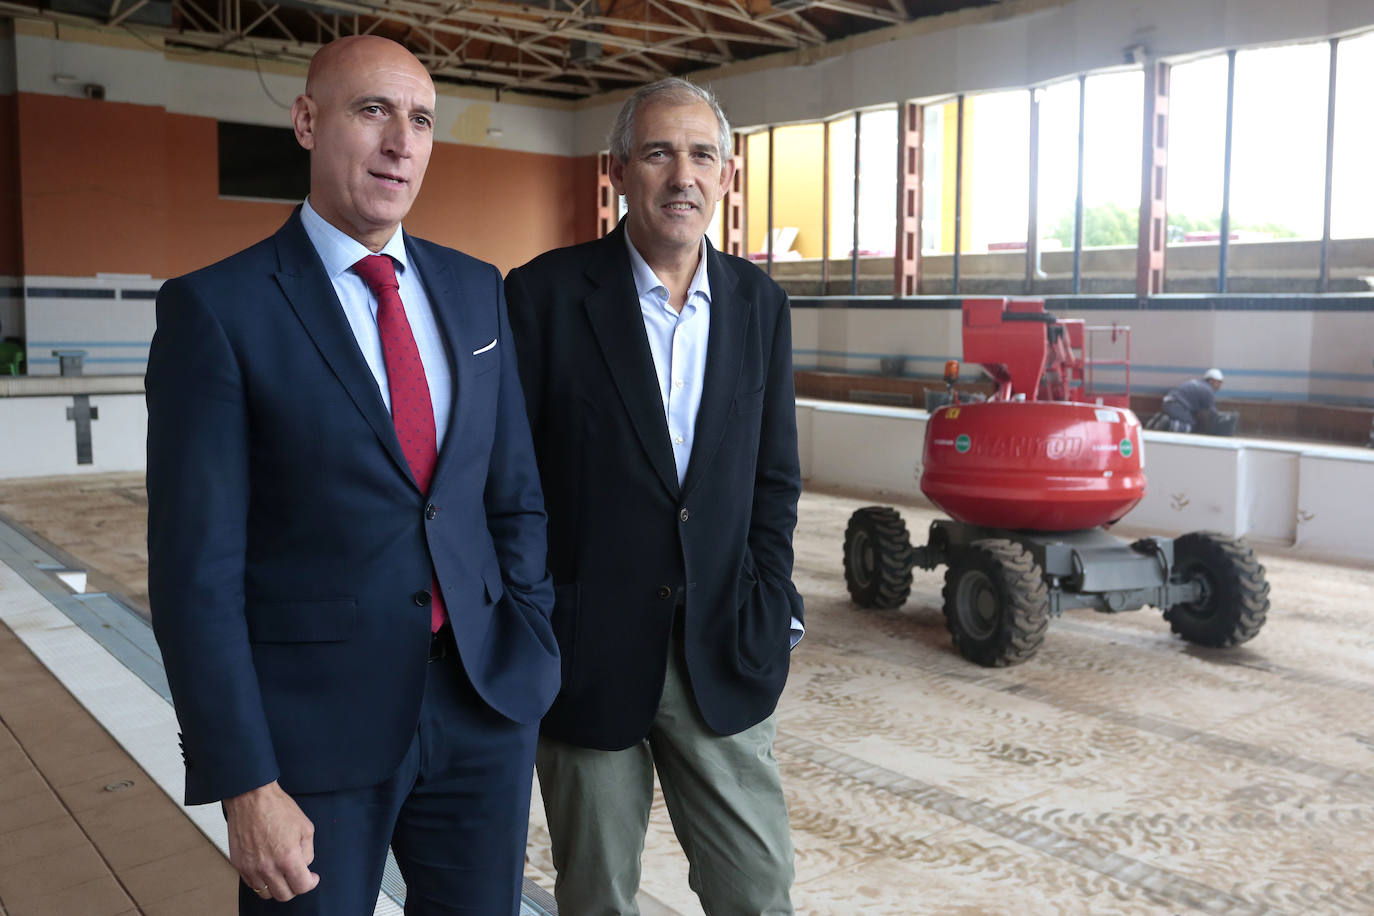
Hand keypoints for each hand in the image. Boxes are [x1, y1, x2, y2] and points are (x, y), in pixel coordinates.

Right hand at [225, 781, 319, 901]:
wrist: (251, 798)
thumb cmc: (277, 808)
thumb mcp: (305, 827)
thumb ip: (307, 851)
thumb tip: (304, 865)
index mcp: (287, 858)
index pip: (301, 887)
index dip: (310, 883)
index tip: (312, 877)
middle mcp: (267, 867)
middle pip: (284, 895)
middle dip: (294, 887)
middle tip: (297, 876)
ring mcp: (250, 868)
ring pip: (266, 893)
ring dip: (277, 886)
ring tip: (282, 873)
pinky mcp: (238, 864)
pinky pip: (251, 883)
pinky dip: (261, 881)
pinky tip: (268, 868)